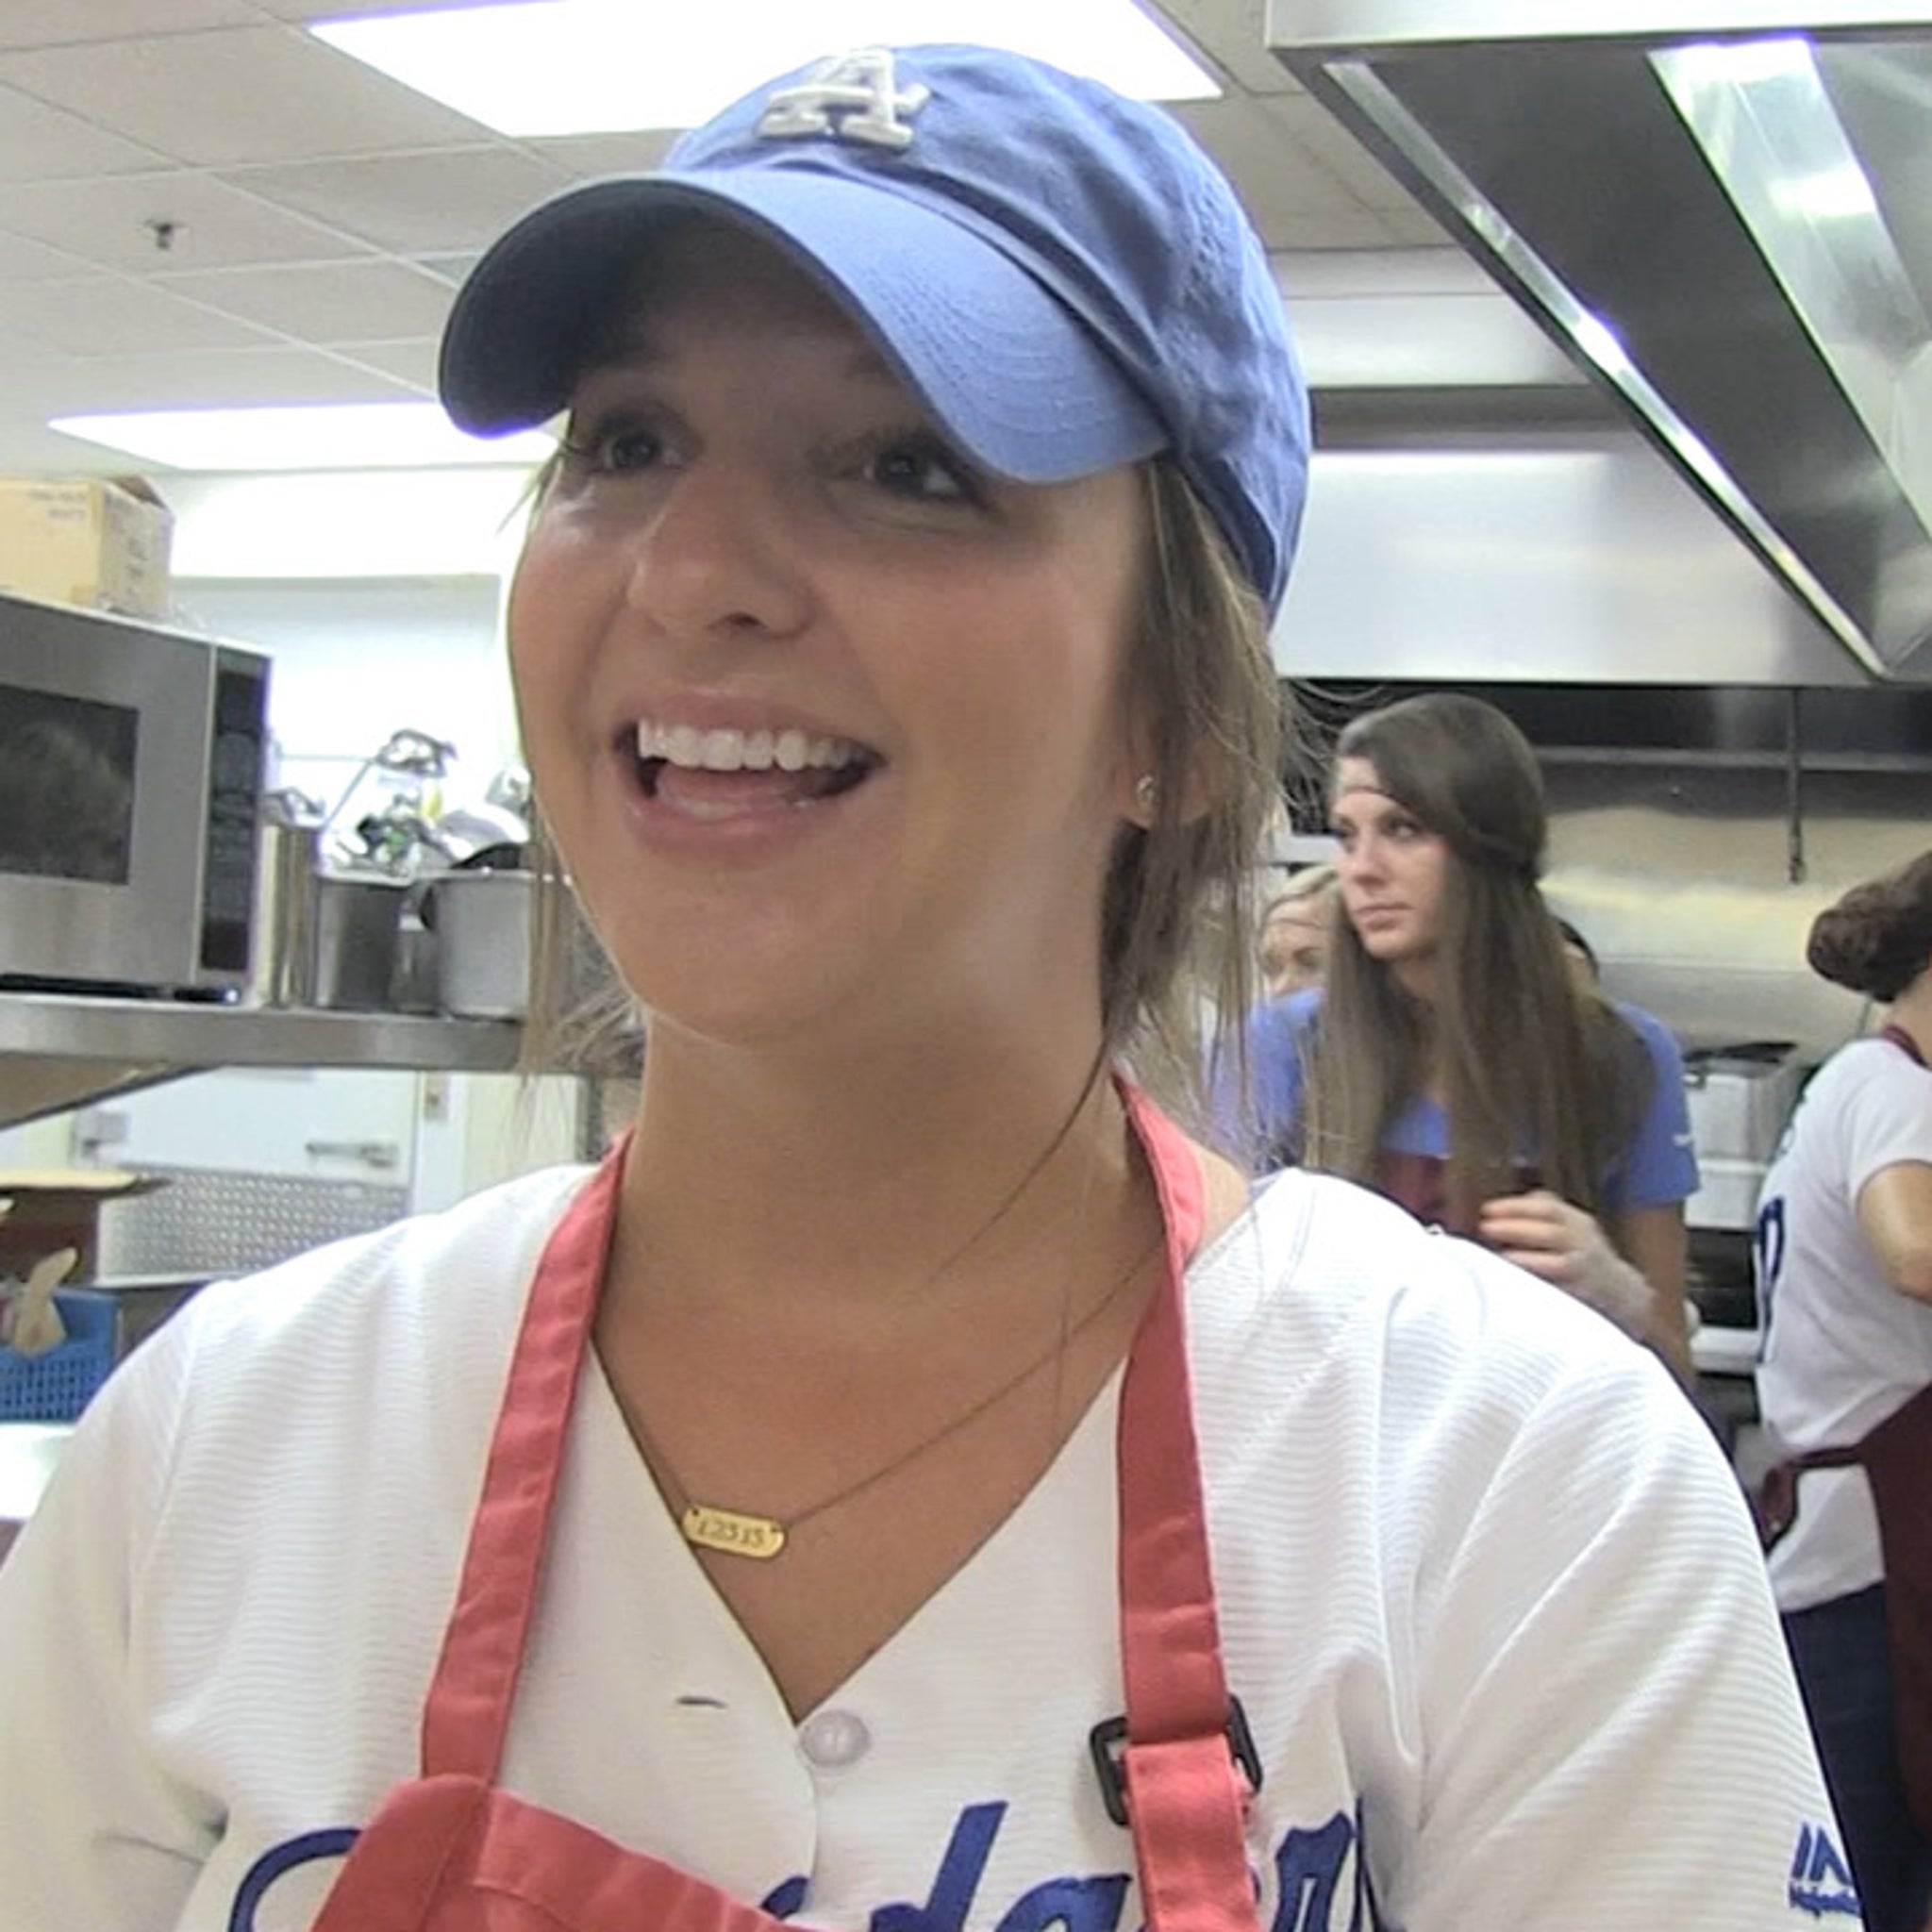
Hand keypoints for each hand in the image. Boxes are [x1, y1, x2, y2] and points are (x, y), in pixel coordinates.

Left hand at [1476, 1190, 1652, 1333]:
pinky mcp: (1583, 1298)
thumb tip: (1502, 1207)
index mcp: (1578, 1223)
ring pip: (1558, 1264)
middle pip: (1551, 1233)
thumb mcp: (1570, 1227)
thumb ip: (1542, 1211)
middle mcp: (1585, 1245)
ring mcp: (1586, 1273)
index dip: (1516, 1207)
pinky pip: (1560, 1293)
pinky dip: (1539, 1287)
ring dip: (1526, 1260)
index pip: (1548, 1208)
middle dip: (1516, 1229)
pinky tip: (1514, 1285)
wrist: (1621, 1294)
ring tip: (1498, 1255)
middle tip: (1485, 1227)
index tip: (1487, 1210)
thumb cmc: (1581, 1255)